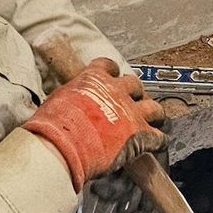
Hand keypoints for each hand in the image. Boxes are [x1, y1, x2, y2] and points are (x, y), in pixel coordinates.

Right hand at [23, 58, 166, 190]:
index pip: (108, 65)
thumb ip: (71, 98)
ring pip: (154, 108)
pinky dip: (158, 141)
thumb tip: (67, 105)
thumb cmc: (52, 126)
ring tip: (153, 121)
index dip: (112, 73)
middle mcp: (116, 91)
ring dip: (153, 115)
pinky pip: (159, 136)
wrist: (61, 146)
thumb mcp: (57, 101)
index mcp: (94, 79)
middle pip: (134, 84)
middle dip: (134, 93)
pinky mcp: (141, 135)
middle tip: (131, 103)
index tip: (112, 78)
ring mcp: (131, 112)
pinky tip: (155, 145)